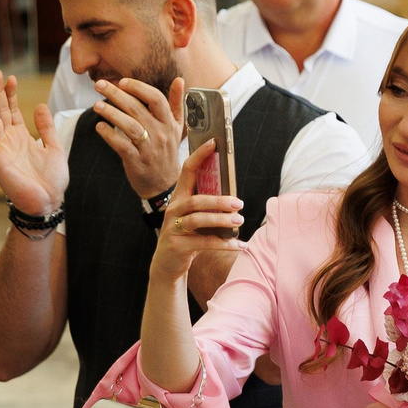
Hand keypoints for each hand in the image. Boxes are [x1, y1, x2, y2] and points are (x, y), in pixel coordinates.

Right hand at [0, 71, 68, 216]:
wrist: (49, 203)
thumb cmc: (52, 180)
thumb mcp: (54, 148)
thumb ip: (46, 127)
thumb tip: (39, 105)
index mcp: (22, 138)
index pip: (12, 111)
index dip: (11, 95)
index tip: (11, 78)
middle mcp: (9, 141)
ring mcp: (1, 150)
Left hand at [92, 76, 187, 199]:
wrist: (165, 185)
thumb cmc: (167, 151)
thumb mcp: (177, 127)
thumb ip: (176, 103)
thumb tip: (179, 79)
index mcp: (170, 123)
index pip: (156, 98)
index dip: (138, 88)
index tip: (122, 81)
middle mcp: (161, 134)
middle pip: (138, 109)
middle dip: (117, 94)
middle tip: (100, 85)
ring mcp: (149, 149)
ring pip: (130, 126)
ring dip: (111, 113)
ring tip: (97, 105)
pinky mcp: (137, 162)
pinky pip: (122, 146)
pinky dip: (110, 135)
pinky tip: (99, 126)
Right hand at [152, 143, 242, 285]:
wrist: (167, 265)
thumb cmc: (186, 237)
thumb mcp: (194, 217)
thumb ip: (207, 205)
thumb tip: (234, 196)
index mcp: (179, 197)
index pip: (187, 170)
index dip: (199, 155)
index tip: (213, 142)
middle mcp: (173, 209)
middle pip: (196, 200)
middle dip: (219, 200)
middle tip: (239, 203)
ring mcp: (173, 228)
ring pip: (198, 219)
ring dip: (221, 220)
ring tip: (239, 221)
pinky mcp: (177, 245)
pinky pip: (203, 242)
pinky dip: (224, 244)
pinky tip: (239, 244)